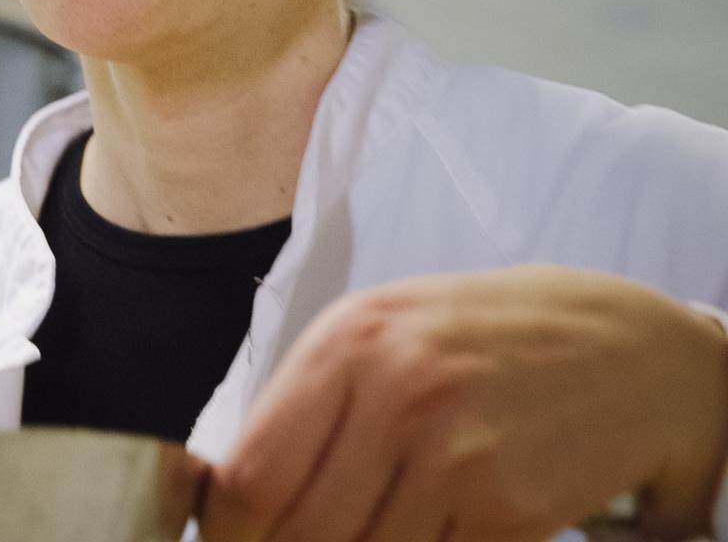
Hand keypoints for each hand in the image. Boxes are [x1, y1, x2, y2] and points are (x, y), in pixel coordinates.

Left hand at [198, 266, 727, 541]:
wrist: (627, 347)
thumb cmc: (482, 338)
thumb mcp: (380, 334)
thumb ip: (306, 405)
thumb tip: (230, 494)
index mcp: (348, 342)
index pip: (250, 477)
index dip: (228, 532)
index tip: (228, 541)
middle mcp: (399, 394)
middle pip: (300, 532)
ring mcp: (460, 455)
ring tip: (372, 525)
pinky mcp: (512, 509)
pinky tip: (428, 528)